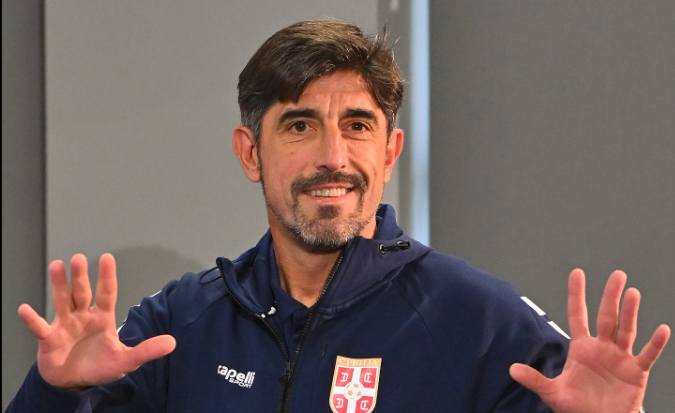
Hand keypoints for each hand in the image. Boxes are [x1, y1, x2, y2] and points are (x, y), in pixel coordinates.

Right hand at [18, 253, 175, 389]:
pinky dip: (32, 319)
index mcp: (102, 317)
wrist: (74, 382)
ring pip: (61, 301)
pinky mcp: (49, 339)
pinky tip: (25, 309)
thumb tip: (173, 342)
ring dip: (59, 284)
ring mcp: (64, 325)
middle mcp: (83, 316)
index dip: (107, 276)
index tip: (107, 257)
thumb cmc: (100, 366)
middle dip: (80, 276)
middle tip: (79, 258)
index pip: (106, 293)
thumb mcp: (126, 360)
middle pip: (81, 292)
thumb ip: (147, 350)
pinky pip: (39, 327)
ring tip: (57, 265)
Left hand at [510, 269, 669, 412]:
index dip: (576, 295)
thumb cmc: (578, 408)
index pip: (577, 315)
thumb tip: (512, 369)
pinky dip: (655, 343)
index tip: (577, 273)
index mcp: (581, 348)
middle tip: (617, 275)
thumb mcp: (554, 393)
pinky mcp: (636, 372)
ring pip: (626, 330)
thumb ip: (535, 380)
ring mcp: (620, 358)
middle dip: (610, 296)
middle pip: (607, 317)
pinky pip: (647, 355)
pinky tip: (661, 329)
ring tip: (632, 293)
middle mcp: (602, 348)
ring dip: (630, 313)